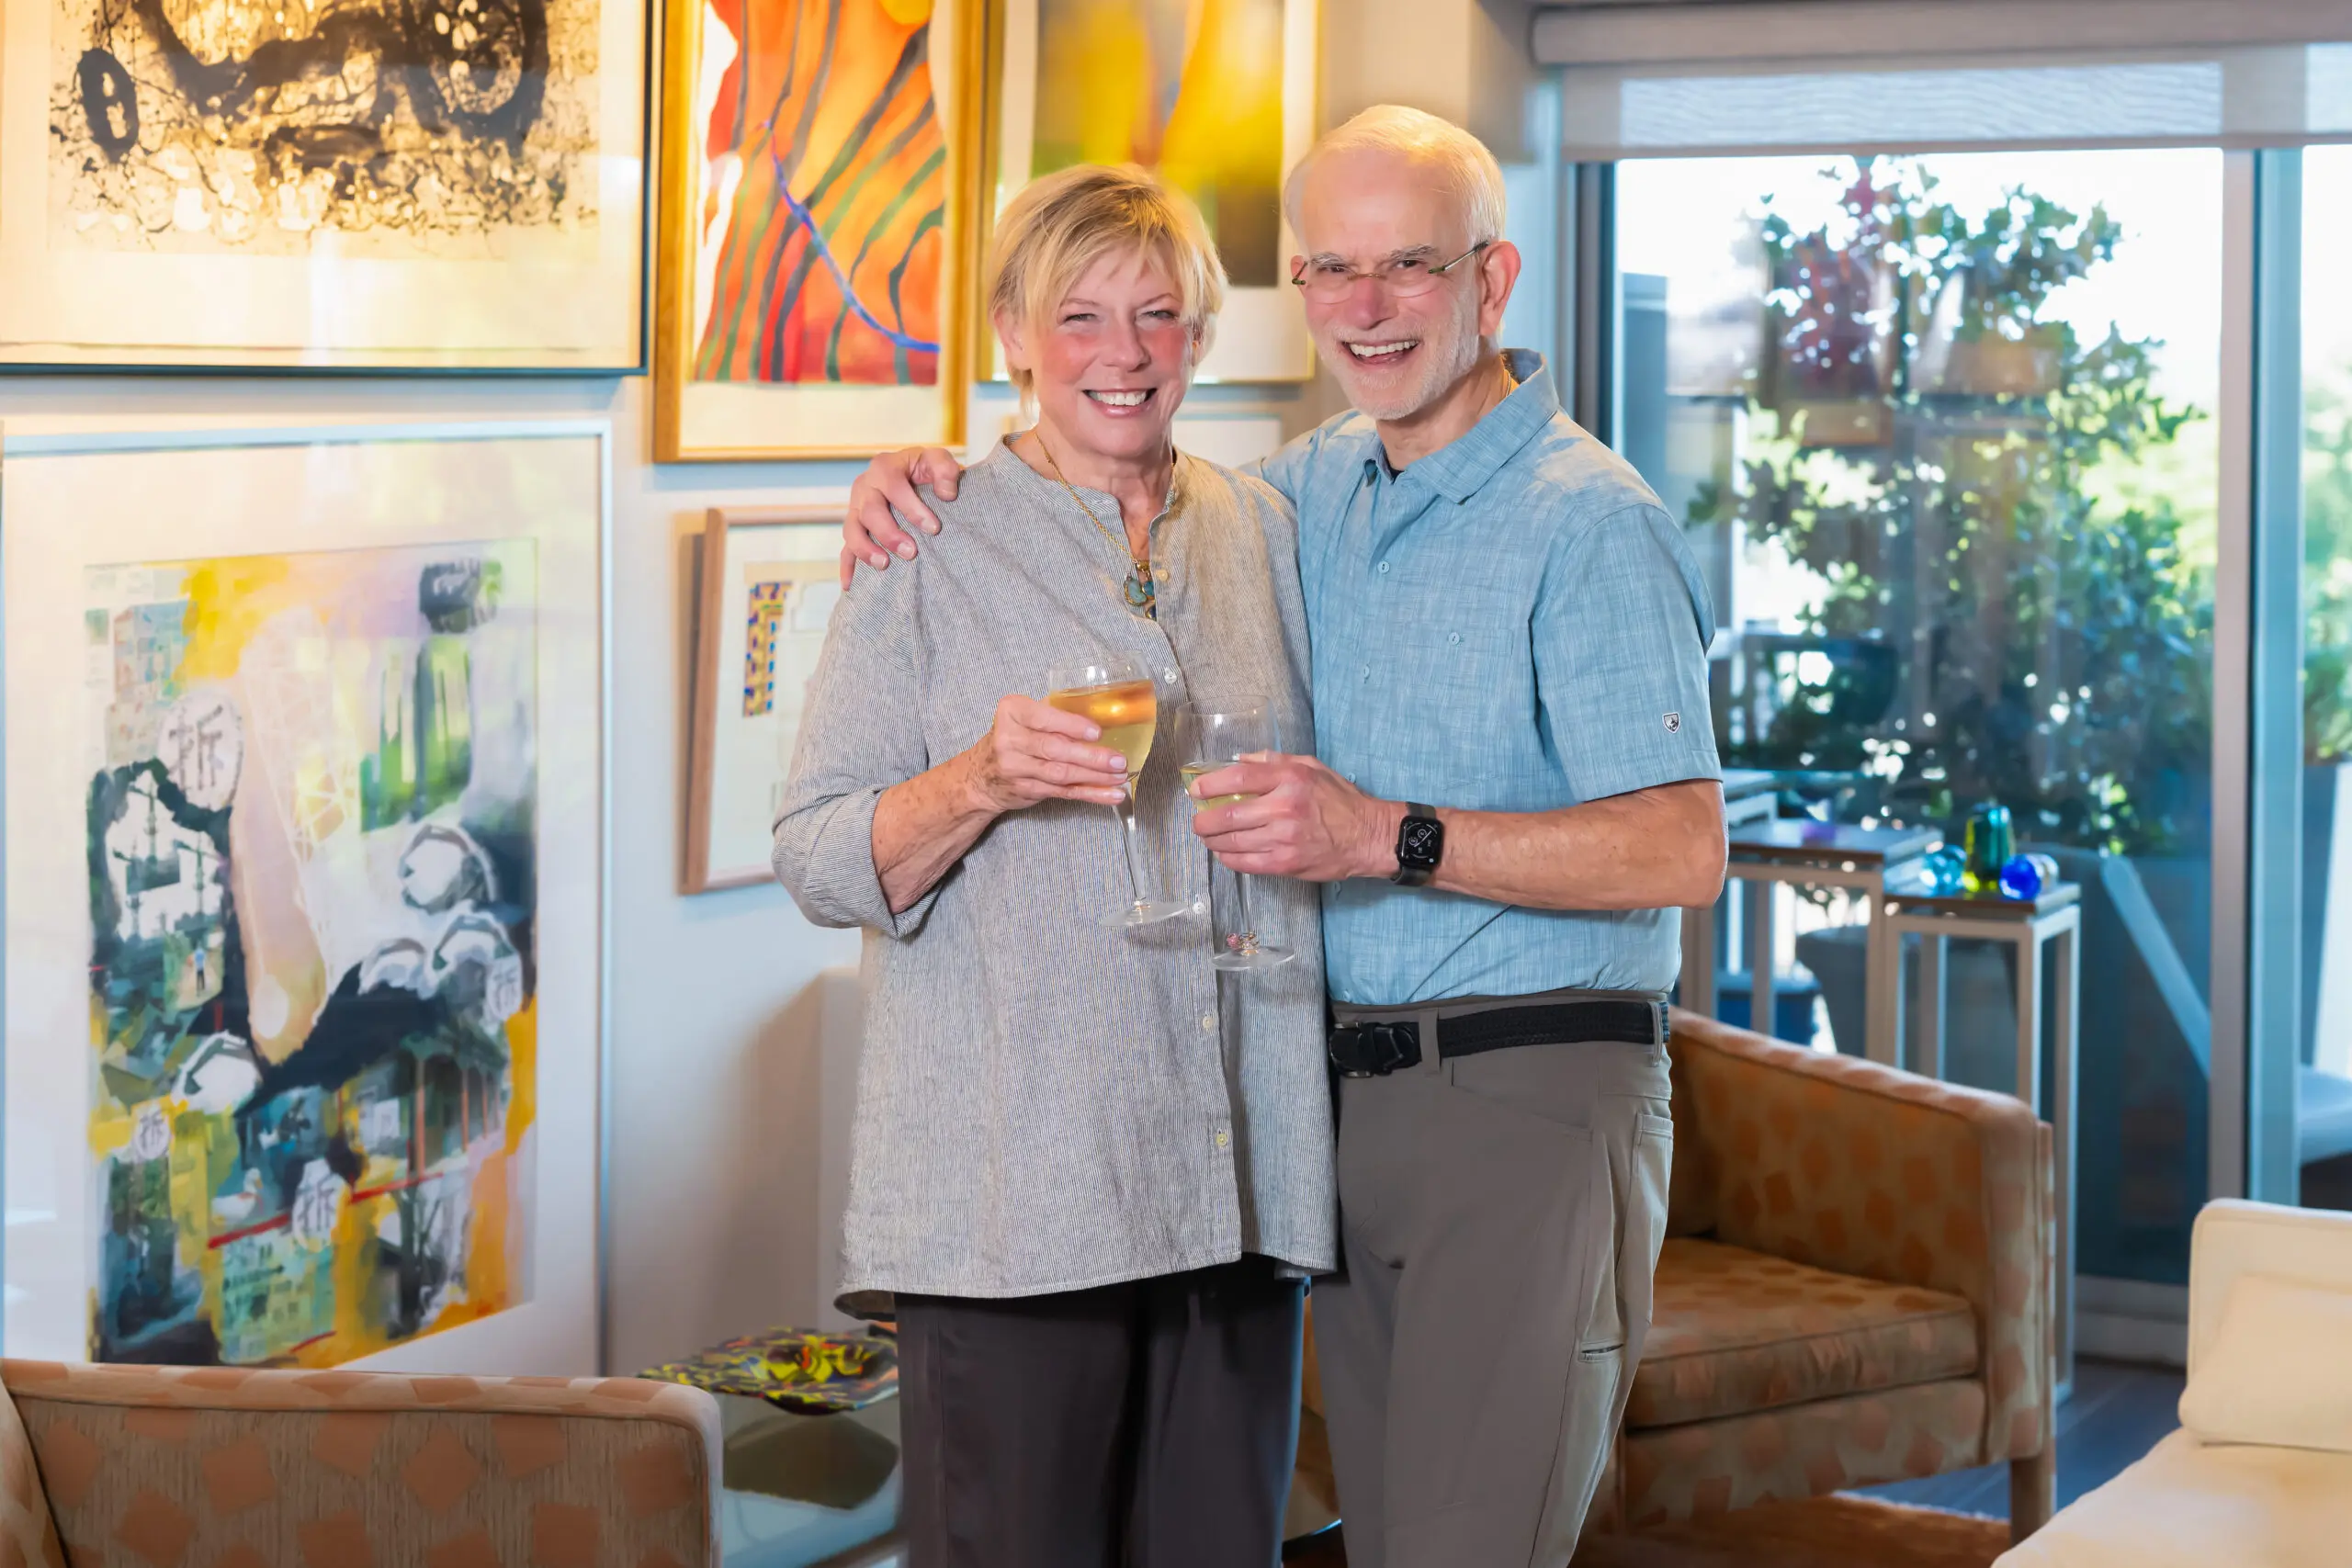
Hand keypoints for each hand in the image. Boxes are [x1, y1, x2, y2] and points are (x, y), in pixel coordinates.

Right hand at [839, 446, 965, 587]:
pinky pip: (845, 549)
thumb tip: (947, 493)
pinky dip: (847, 567)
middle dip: (889, 533)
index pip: (894, 487)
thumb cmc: (925, 471)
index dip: (912, 509)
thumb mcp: (937, 461)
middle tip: (911, 552)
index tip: (934, 528)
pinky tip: (851, 585)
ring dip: (865, 549)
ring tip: (884, 565)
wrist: (912, 477)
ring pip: (852, 530)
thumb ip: (945, 469)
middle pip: (870, 511)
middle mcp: (865, 486)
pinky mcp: (854, 528)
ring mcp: (856, 508)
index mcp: (884, 467)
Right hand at [961, 695, 1130, 813]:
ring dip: (1094, 777)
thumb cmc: (1012, 738)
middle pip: (1055, 749)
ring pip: (1061, 774)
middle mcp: (1009, 740)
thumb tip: (1102, 714)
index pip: (1044, 718)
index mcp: (1011, 712)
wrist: (979, 776)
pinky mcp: (1027, 790)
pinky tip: (1111, 795)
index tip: (1097, 732)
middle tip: (1118, 760)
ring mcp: (1016, 768)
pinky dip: (1090, 794)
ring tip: (1119, 776)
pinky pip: (1064, 792)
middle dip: (1090, 757)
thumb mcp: (1023, 717)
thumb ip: (1054, 714)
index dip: (1072, 726)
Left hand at [1188, 753, 1404, 882]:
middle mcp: (1284, 808)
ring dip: (1212, 841)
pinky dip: (1228, 858)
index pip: (1238, 778)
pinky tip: (1224, 852)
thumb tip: (1239, 760)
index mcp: (1290, 778)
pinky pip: (1245, 863)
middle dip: (1203, 820)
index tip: (1197, 790)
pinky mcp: (1285, 863)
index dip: (1210, 784)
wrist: (1367, 837)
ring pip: (1232, 842)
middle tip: (1197, 821)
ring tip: (1207, 837)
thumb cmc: (1340, 800)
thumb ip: (1274, 760)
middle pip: (1228, 815)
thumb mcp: (1312, 767)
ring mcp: (1283, 838)